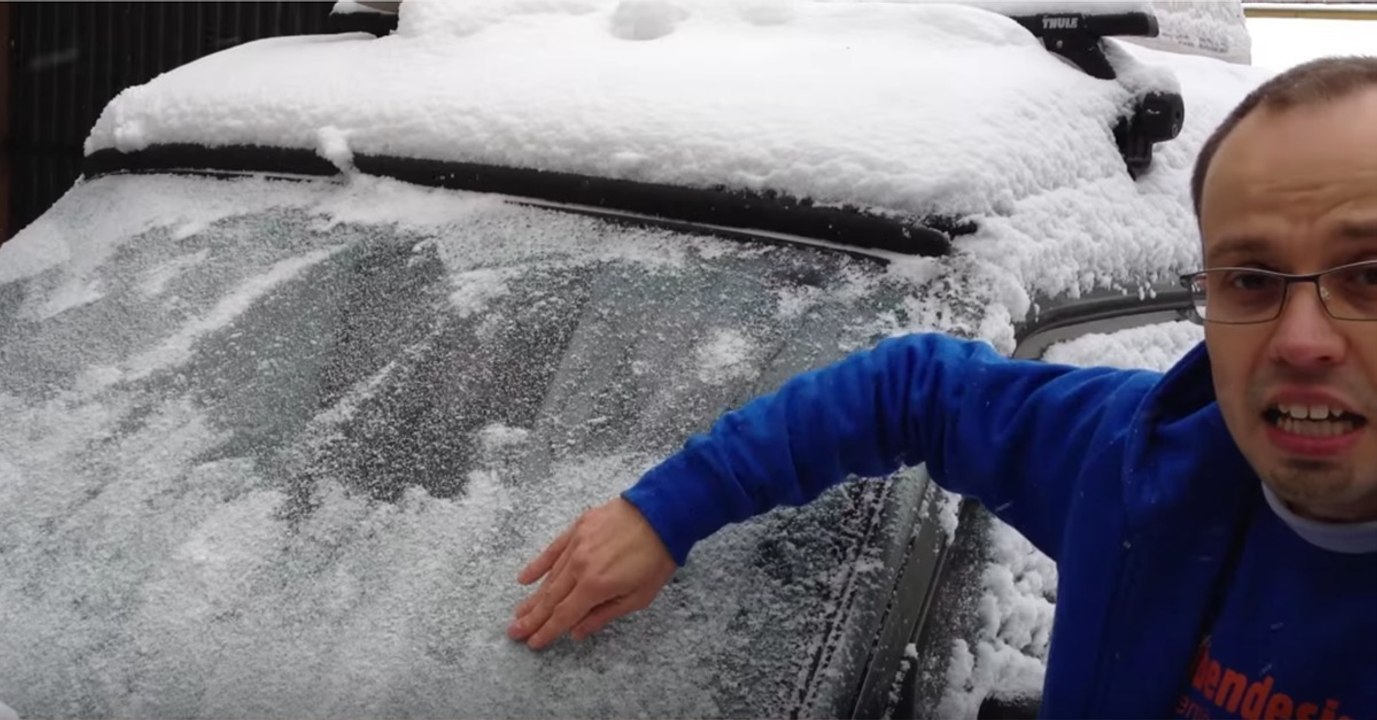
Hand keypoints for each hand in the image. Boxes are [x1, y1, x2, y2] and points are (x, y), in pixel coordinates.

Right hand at [507, 497, 676, 649]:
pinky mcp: (578, 528)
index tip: (532, 643)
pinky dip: (537, 565)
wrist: (663, 513)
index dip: (547, 632)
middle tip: (514, 632)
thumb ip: (604, 615)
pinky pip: (552, 550)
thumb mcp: (639, 596)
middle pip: (551, 598)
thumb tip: (577, 632)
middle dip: (532, 618)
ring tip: (519, 612)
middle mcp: (580, 566)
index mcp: (596, 586)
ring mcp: (576, 545)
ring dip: (533, 597)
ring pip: (549, 577)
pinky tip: (523, 579)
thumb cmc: (657, 557)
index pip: (564, 615)